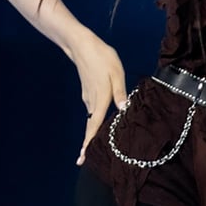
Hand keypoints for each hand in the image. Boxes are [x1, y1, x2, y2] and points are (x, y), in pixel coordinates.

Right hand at [69, 34, 127, 164]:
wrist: (82, 45)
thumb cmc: (101, 57)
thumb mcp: (116, 72)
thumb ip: (120, 92)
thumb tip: (124, 110)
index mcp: (100, 98)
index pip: (94, 126)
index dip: (89, 142)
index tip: (81, 158)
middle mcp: (92, 102)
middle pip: (90, 126)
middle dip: (87, 143)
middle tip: (82, 159)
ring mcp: (88, 97)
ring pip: (91, 119)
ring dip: (92, 132)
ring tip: (95, 145)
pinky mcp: (88, 92)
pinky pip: (92, 111)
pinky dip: (95, 120)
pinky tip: (101, 122)